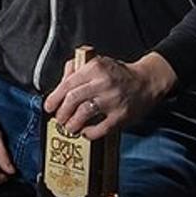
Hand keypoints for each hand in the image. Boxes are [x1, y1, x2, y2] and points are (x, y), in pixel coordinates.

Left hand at [42, 52, 176, 140]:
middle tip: (59, 118)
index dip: (54, 98)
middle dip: (61, 112)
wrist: (147, 81)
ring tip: (69, 127)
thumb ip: (76, 69)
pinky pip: (100, 128)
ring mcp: (113, 100)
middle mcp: (103, 83)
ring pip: (84, 113)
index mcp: (95, 68)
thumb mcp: (97, 62)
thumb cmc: (118, 74)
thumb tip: (59, 84)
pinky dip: (89, 133)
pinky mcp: (121, 115)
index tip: (49, 106)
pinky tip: (85, 132)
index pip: (67, 84)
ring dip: (72, 123)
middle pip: (73, 99)